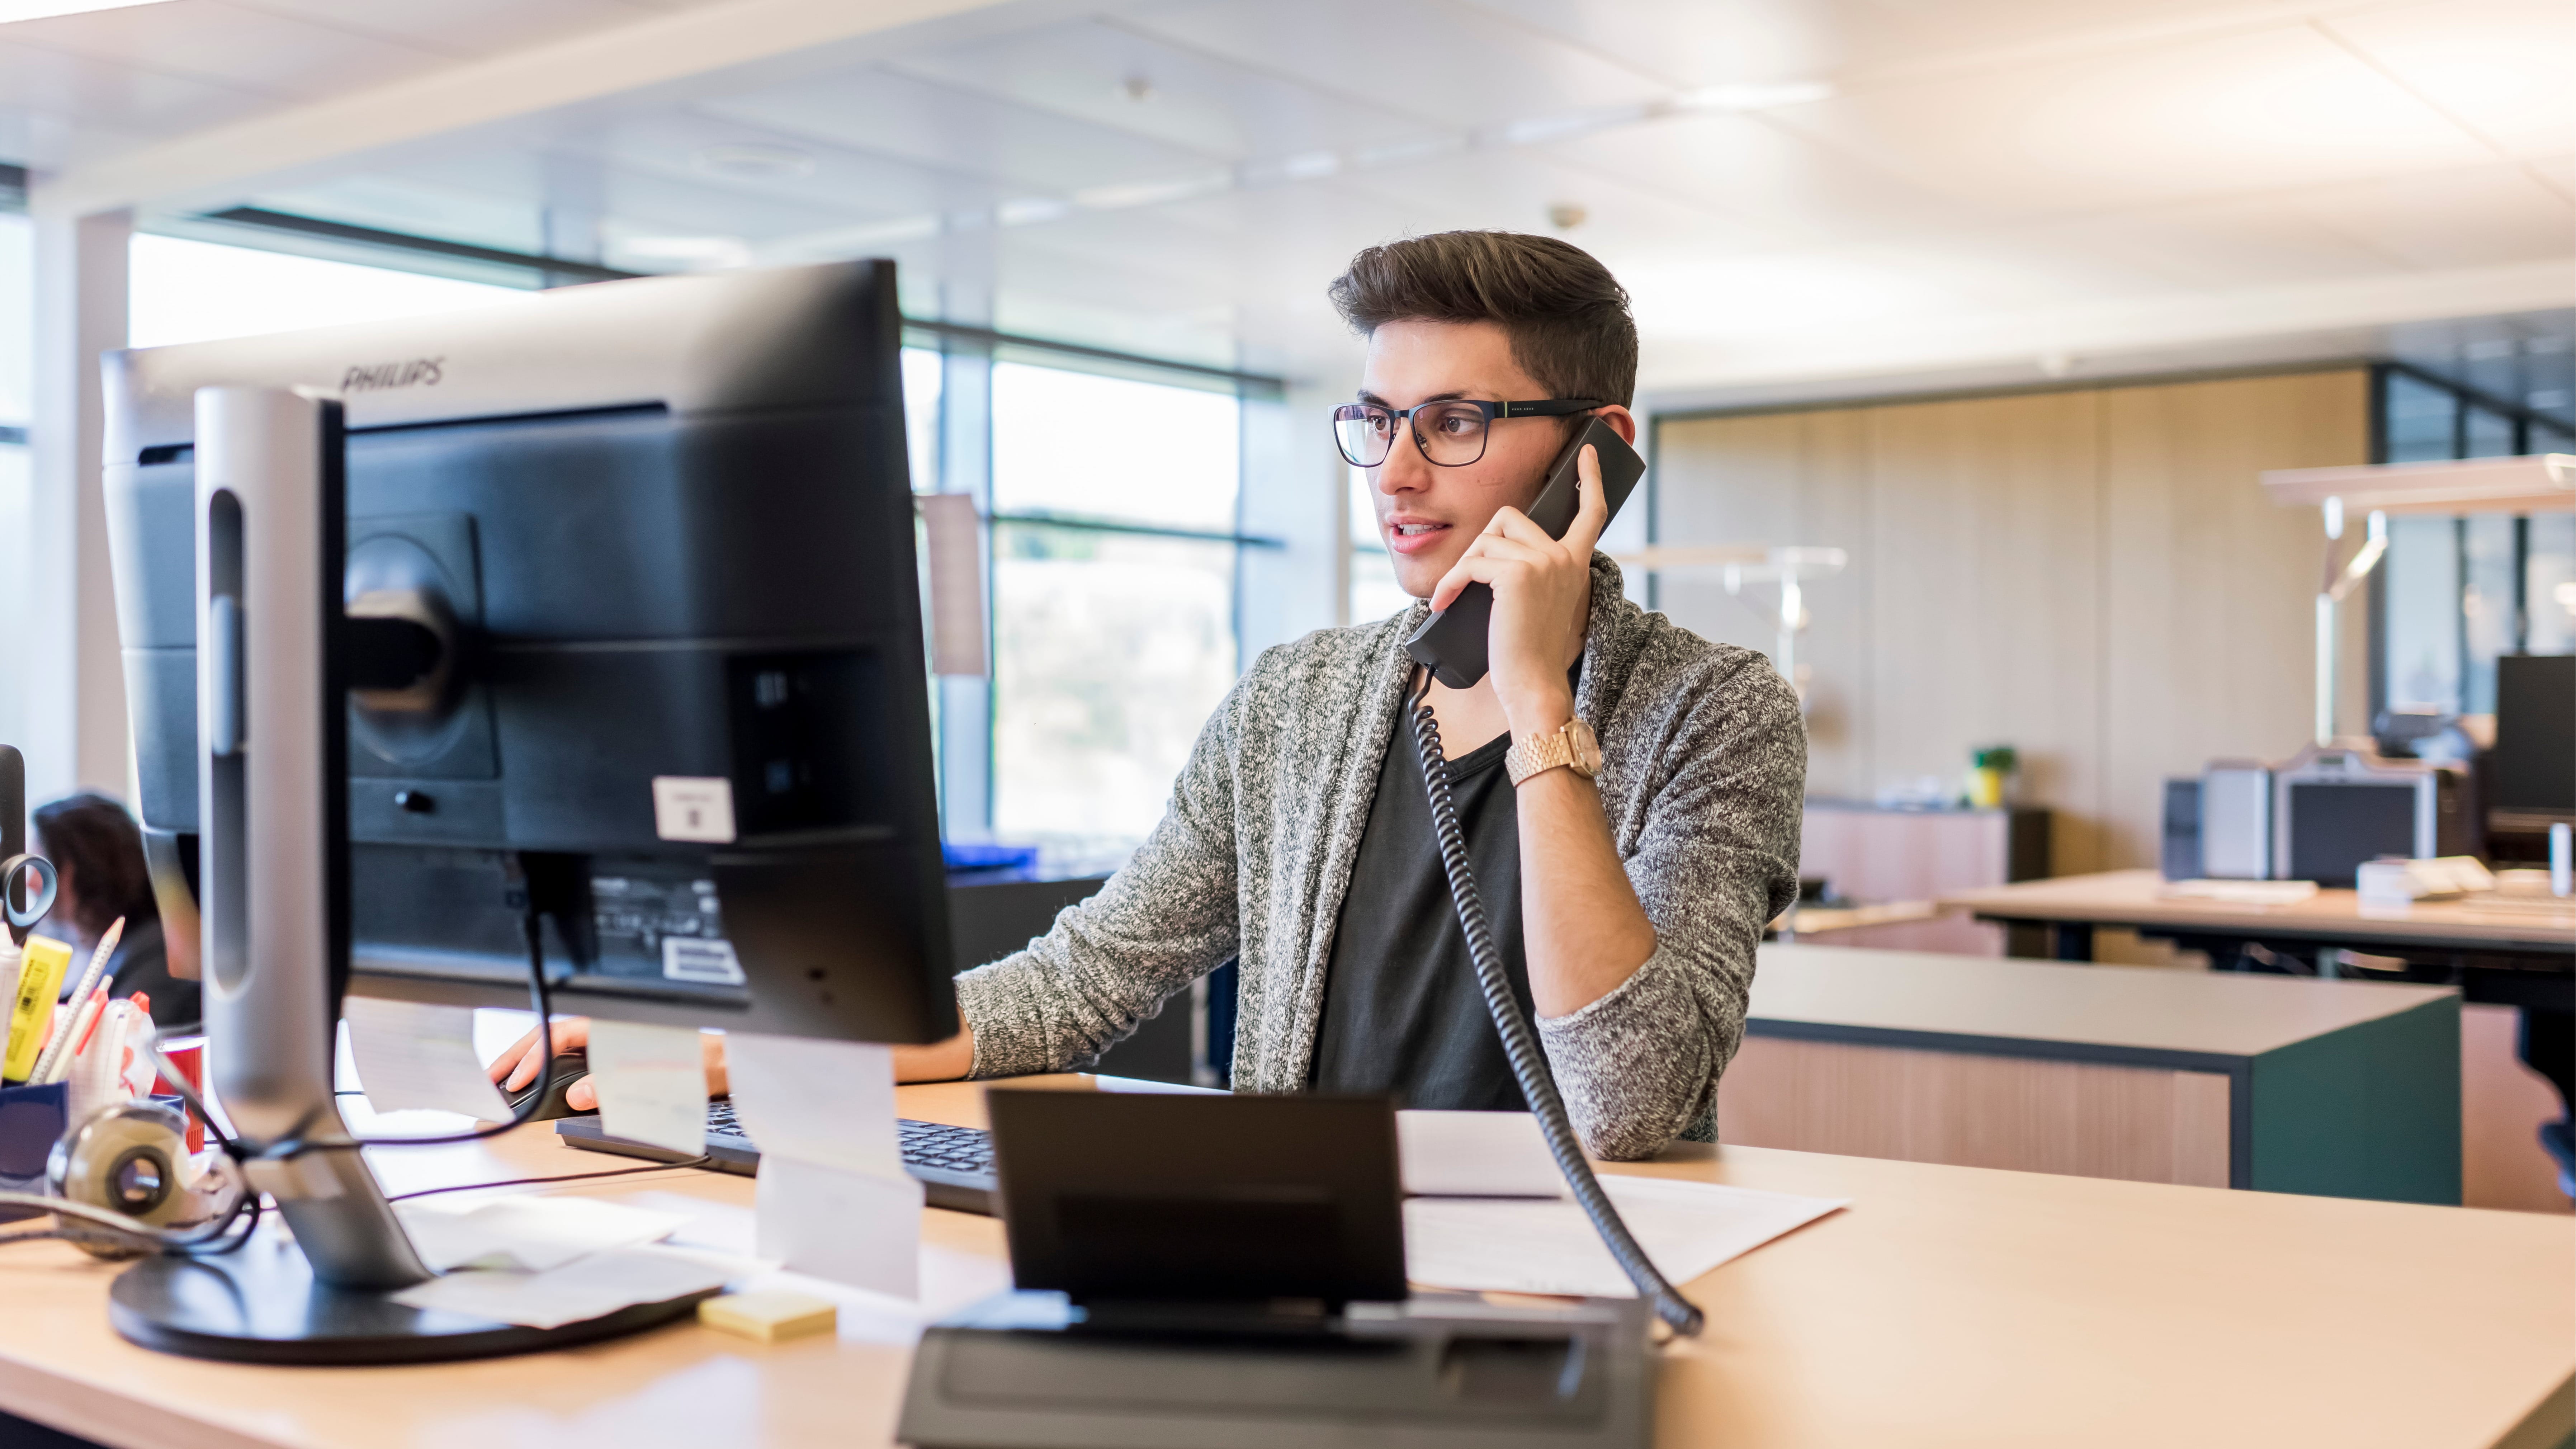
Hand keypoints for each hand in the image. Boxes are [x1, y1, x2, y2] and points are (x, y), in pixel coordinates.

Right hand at [484, 1016, 729, 1112]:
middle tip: (490, 1078)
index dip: (535, 1056)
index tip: (516, 1080)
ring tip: (506, 1080)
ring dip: (533, 1060)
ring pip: (563, 1045)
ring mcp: (616, 1041)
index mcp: (621, 1027)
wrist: (735, 1062)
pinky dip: (553, 1066)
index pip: (563, 1034)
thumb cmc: (710, 1061)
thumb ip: (621, 1084)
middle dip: (520, 1055)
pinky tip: (541, 1080)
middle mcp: (615, 1030)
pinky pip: (578, 1056)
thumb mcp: (667, 1076)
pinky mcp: (621, 1055)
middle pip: (555, 1035)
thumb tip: (581, 1094)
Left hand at [1428, 442, 1605, 732]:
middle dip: (1482, 542)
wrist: (1534, 684)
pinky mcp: (1517, 573)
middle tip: (1470, 577)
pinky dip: (1451, 582)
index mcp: (1576, 563)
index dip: (1589, 480)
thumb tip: (1499, 555)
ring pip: (1486, 539)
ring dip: (1463, 567)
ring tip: (1455, 597)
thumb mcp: (1542, 604)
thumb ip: (1536, 573)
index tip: (1587, 455)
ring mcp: (1543, 562)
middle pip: (1510, 517)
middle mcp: (1564, 557)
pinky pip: (1471, 562)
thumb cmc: (1532, 653)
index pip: (1590, 513)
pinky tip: (1445, 602)